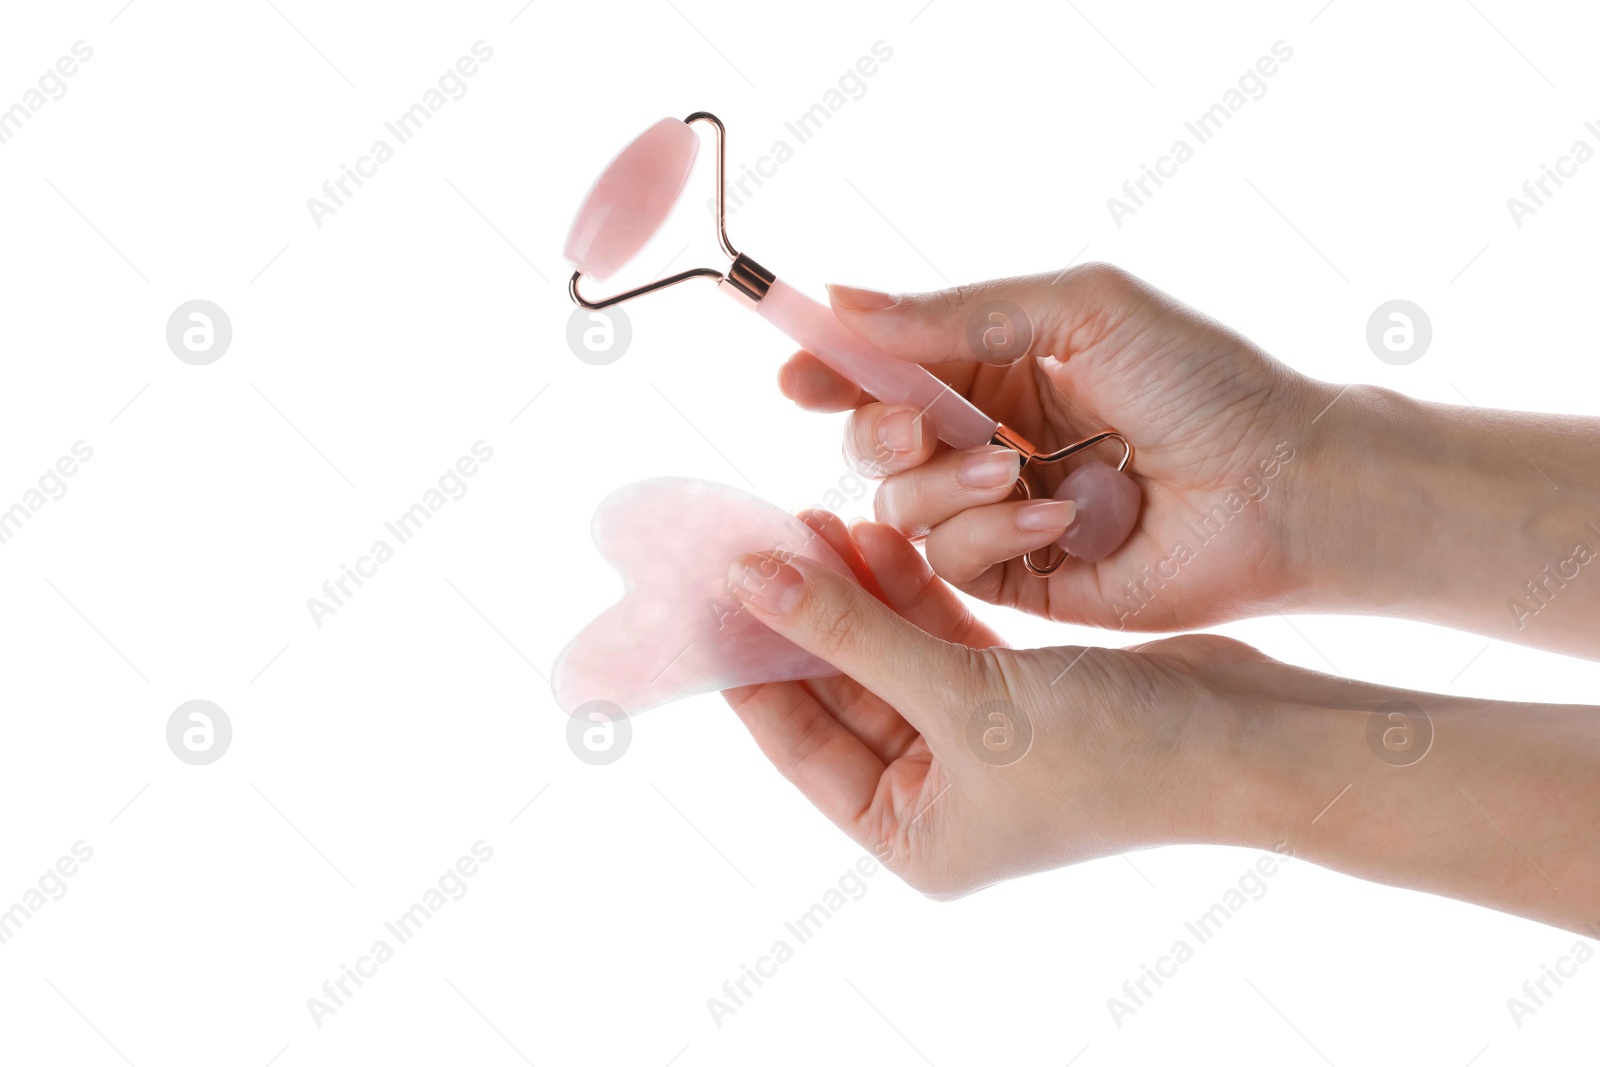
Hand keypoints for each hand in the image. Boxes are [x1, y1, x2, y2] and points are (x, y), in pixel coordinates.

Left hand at [721, 511, 1257, 897]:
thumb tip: (745, 580)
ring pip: (891, 654)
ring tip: (817, 515)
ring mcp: (976, 747)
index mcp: (910, 834)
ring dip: (859, 590)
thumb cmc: (1108, 750)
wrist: (1249, 737)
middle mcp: (936, 798)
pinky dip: (913, 590)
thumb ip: (847, 631)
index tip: (712, 590)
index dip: (751, 663)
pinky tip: (882, 533)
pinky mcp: (1014, 697)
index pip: (797, 742)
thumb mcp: (958, 694)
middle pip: (840, 690)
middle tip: (764, 533)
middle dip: (806, 612)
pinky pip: (940, 637)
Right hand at [780, 264, 1333, 630]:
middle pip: (874, 444)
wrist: (1282, 488)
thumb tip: (841, 297)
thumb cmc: (1201, 382)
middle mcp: (988, 439)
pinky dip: (989, 537)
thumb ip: (959, 311)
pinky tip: (1058, 522)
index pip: (888, 365)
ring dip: (945, 487)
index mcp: (998, 365)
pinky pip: (953, 564)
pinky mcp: (1018, 581)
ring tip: (1015, 471)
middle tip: (913, 428)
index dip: (835, 369)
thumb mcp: (1081, 309)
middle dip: (879, 434)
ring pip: (901, 509)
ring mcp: (999, 514)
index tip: (796, 375)